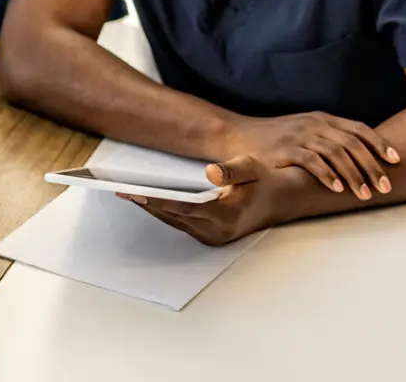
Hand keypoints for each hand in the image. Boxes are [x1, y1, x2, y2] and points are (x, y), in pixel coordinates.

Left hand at [118, 155, 299, 245]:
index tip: (136, 193)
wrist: (284, 198)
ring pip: (176, 222)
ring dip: (153, 209)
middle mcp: (218, 230)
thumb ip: (230, 170)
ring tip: (129, 194)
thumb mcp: (251, 167)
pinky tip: (150, 202)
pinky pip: (182, 225)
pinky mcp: (212, 237)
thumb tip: (209, 172)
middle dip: (147, 204)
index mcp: (227, 213)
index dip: (157, 200)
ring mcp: (215, 236)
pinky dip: (166, 213)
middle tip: (121, 191)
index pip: (183, 207)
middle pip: (174, 216)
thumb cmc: (265, 179)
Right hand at [224, 111, 399, 199]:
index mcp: (323, 118)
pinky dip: (327, 175)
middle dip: (372, 166)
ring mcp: (299, 135)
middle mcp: (314, 124)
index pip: (359, 128)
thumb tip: (359, 158)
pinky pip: (311, 161)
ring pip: (335, 152)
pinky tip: (337, 188)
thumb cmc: (274, 138)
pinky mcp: (284, 149)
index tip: (397, 161)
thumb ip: (328, 138)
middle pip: (352, 143)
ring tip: (365, 194)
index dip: (380, 144)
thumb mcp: (305, 130)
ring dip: (354, 174)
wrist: (238, 135)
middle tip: (385, 186)